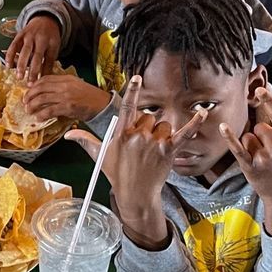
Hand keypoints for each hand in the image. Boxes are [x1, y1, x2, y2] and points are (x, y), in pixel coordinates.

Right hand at [6, 16, 60, 81]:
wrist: (45, 19)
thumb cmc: (50, 36)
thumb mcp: (54, 47)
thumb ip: (49, 61)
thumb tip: (45, 78)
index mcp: (52, 42)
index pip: (49, 59)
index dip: (45, 72)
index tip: (41, 83)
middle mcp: (40, 38)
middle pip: (36, 56)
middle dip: (32, 71)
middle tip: (30, 83)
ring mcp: (29, 36)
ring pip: (24, 51)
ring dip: (21, 65)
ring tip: (19, 76)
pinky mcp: (20, 35)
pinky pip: (13, 46)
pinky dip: (10, 56)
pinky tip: (8, 65)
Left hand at [23, 75, 111, 122]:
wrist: (102, 104)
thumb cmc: (89, 96)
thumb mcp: (76, 85)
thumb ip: (62, 86)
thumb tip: (47, 91)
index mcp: (67, 78)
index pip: (46, 78)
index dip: (35, 84)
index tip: (29, 90)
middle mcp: (65, 85)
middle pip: (41, 87)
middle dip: (30, 95)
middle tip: (25, 101)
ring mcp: (66, 96)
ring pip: (42, 98)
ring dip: (33, 105)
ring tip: (28, 110)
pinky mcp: (67, 107)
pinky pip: (50, 110)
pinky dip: (42, 114)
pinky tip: (38, 117)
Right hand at [67, 76, 206, 248]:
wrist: (136, 194)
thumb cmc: (117, 173)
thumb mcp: (99, 156)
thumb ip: (85, 141)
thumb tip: (68, 135)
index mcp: (121, 134)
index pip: (127, 107)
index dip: (132, 90)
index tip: (137, 76)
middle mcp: (138, 136)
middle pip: (148, 118)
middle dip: (146, 127)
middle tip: (141, 145)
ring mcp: (155, 143)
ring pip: (163, 125)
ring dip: (161, 133)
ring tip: (153, 150)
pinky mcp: (169, 151)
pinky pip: (184, 133)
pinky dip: (195, 123)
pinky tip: (204, 112)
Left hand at [219, 88, 271, 239]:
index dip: (269, 102)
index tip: (260, 90)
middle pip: (261, 128)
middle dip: (263, 136)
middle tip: (271, 152)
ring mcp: (264, 159)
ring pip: (249, 137)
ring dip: (252, 144)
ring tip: (263, 158)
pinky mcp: (251, 168)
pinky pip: (238, 148)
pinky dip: (230, 137)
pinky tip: (223, 126)